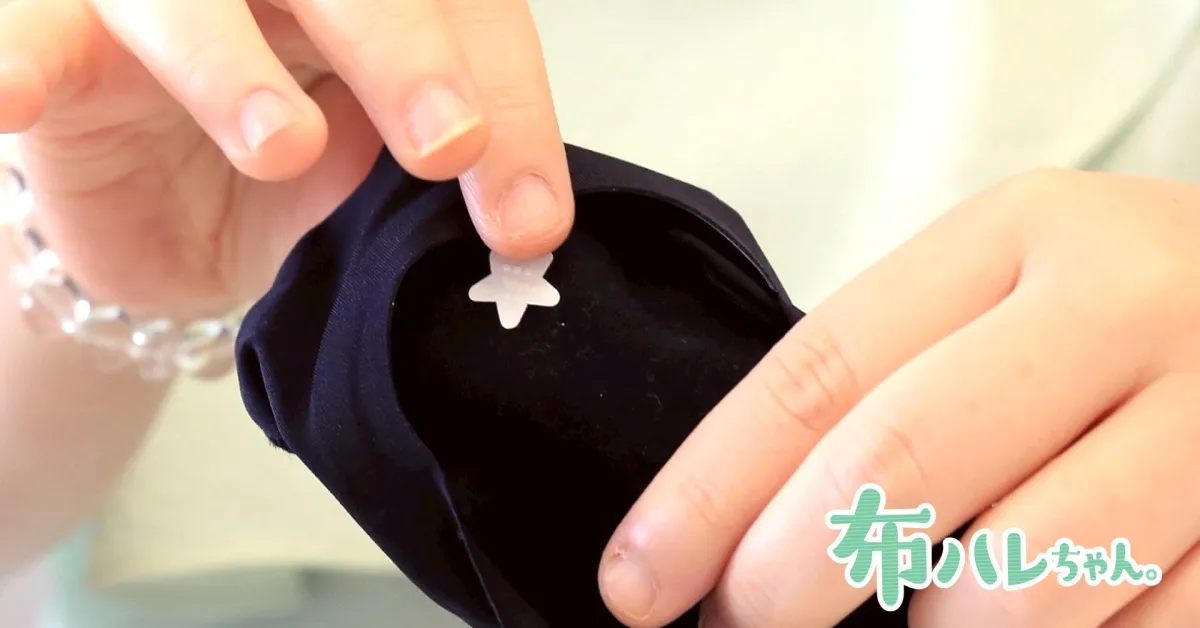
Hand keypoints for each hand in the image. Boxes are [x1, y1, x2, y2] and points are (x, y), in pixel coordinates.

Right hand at [0, 0, 569, 317]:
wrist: (174, 220)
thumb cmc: (292, 181)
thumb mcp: (382, 178)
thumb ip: (447, 171)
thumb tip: (530, 225)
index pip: (464, 6)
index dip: (506, 99)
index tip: (529, 217)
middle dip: (402, 52)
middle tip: (448, 144)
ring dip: (228, 61)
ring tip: (279, 144)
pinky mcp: (54, 34)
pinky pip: (27, 34)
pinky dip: (14, 58)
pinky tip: (10, 94)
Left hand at [598, 168, 1199, 625]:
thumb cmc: (1113, 318)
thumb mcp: (1000, 297)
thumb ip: (887, 385)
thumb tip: (736, 536)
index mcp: (1019, 235)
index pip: (821, 371)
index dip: (709, 491)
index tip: (639, 579)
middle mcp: (1122, 308)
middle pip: (895, 466)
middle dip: (783, 578)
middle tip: (739, 627)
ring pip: (1013, 582)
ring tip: (914, 618)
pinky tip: (1031, 622)